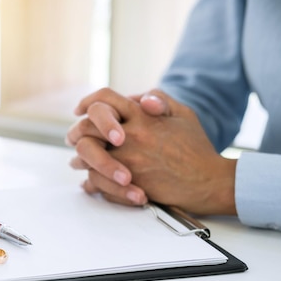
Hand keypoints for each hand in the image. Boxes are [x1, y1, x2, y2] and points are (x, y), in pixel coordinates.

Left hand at [67, 88, 236, 214]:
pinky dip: (90, 182)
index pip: (105, 99)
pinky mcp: (128, 183)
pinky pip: (96, 181)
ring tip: (77, 162)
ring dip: (79, 159)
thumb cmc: (196, 149)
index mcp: (142, 116)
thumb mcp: (183, 114)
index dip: (88, 101)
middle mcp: (131, 136)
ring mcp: (128, 160)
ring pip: (87, 156)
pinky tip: (88, 182)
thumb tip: (135, 98)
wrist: (208, 182)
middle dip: (76, 132)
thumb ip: (158, 99)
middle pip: (87, 127)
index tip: (80, 110)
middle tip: (72, 137)